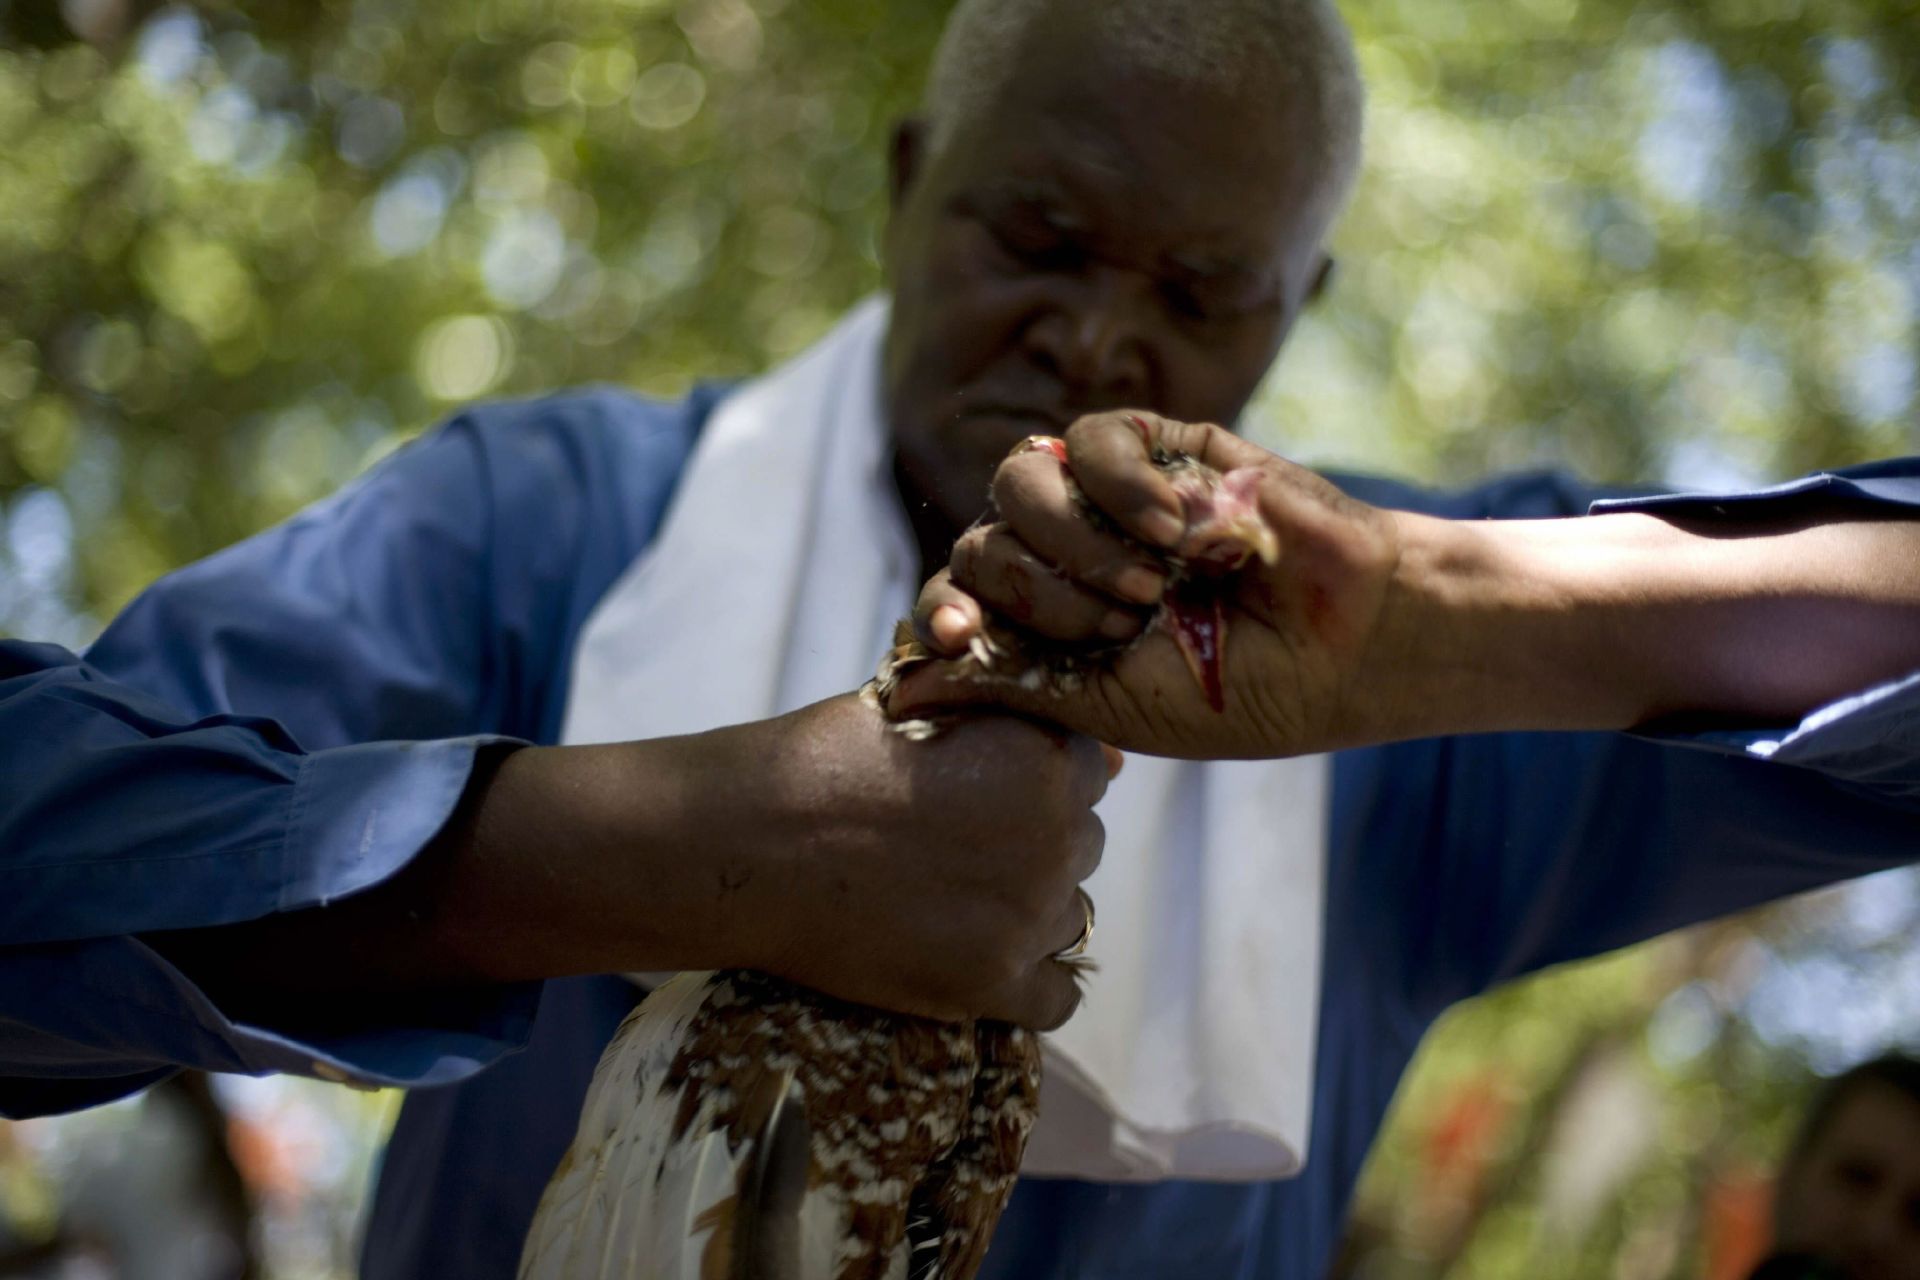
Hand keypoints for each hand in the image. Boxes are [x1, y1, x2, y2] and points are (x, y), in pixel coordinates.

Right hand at [710, 692, 1110, 1028]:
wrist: (747, 843)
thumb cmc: (822, 759)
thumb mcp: (924, 708)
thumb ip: (1010, 722)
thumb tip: (1110, 762)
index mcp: (1045, 758)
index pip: (1089, 772)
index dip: (1036, 780)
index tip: (986, 792)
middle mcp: (1054, 838)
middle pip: (1082, 844)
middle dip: (1035, 843)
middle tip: (958, 845)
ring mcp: (1025, 918)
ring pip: (1069, 917)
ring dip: (1029, 909)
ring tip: (954, 898)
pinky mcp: (989, 984)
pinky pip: (1056, 997)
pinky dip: (1028, 982)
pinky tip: (980, 958)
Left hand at [888, 410, 1407, 758]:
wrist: (1346, 646)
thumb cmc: (1236, 693)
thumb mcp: (1106, 707)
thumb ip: (1005, 684)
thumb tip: (893, 689)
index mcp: (1049, 625)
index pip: (956, 599)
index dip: (945, 614)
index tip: (957, 637)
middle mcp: (1068, 556)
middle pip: (981, 542)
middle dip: (1042, 593)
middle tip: (1123, 624)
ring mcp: (1109, 499)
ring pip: (1019, 482)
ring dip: (1076, 542)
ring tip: (1151, 585)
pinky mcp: (1160, 446)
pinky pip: (1091, 436)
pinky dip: (1120, 486)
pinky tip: (1176, 531)